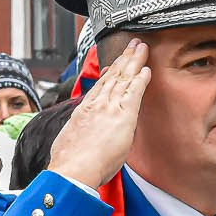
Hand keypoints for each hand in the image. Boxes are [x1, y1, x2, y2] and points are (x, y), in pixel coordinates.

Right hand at [47, 39, 148, 190]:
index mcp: (84, 110)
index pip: (100, 86)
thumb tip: (82, 136)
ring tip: (141, 49)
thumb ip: (80, 132)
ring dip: (133, 61)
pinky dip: (140, 79)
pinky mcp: (122, 115)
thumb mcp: (70, 140)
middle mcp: (96, 104)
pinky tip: (146, 69)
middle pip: (113, 76)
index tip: (114, 64)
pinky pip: (134, 91)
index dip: (109, 72)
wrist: (73, 170)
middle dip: (123, 59)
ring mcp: (109, 107)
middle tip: (132, 45)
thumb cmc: (69, 163)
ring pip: (123, 78)